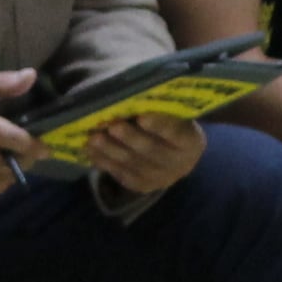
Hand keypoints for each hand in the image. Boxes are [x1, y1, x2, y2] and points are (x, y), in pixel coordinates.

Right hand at [0, 70, 45, 197]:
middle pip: (10, 163)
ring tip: (6, 160)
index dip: (34, 146)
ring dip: (10, 172)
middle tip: (23, 151)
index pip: (12, 139)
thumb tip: (32, 76)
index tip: (44, 147)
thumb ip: (0, 82)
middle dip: (23, 159)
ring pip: (2, 181)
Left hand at [78, 108, 205, 199]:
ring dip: (110, 150)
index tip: (142, 117)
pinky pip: (120, 174)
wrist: (175, 156)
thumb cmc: (171, 124)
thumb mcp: (173, 115)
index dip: (159, 125)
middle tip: (112, 126)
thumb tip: (129, 95)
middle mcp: (179, 164)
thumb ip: (156, 108)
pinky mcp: (142, 186)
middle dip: (130, 138)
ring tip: (94, 138)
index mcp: (191, 141)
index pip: (175, 133)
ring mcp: (160, 178)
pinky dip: (104, 161)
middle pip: (151, 150)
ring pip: (132, 164)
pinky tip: (90, 150)